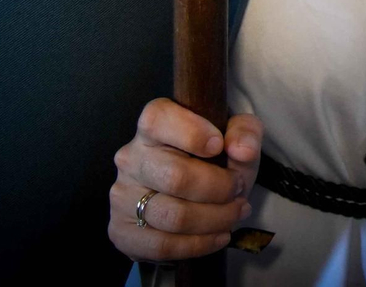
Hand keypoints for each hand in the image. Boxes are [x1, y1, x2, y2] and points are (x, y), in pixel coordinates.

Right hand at [108, 99, 263, 262]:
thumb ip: (244, 132)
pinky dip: (198, 245)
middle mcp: (131, 157)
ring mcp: (123, 195)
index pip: (158, 120)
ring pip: (173, 216)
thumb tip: (241, 150)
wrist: (192, 195)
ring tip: (235, 214)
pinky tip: (218, 236)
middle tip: (239, 192)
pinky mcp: (121, 230)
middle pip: (175, 177)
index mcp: (152, 124)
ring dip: (215, 219)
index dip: (192, 133)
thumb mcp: (236, 135)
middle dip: (219, 189)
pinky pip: (162, 245)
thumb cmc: (213, 157)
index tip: (219, 146)